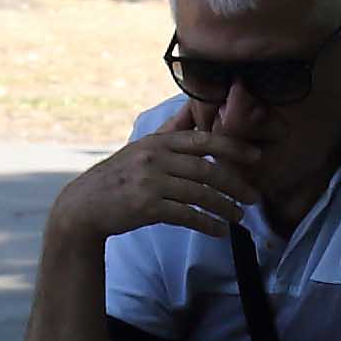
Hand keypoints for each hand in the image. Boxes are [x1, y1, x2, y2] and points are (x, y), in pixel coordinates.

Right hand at [54, 127, 260, 250]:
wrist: (84, 206)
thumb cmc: (118, 177)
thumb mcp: (141, 148)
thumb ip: (169, 132)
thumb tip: (192, 109)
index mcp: (158, 142)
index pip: (202, 140)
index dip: (232, 147)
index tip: (256, 156)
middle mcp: (155, 159)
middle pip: (206, 170)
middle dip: (235, 184)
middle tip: (255, 196)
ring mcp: (150, 183)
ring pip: (200, 195)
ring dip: (225, 207)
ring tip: (240, 217)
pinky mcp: (147, 207)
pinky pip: (186, 216)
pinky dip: (207, 224)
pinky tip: (219, 231)